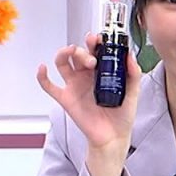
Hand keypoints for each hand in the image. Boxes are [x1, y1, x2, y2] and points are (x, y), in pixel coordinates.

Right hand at [37, 32, 142, 154]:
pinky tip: (43, 68)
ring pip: (63, 63)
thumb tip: (130, 55)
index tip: (98, 39)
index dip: (94, 42)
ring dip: (65, 54)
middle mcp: (86, 76)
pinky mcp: (66, 99)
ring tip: (72, 53)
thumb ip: (133, 73)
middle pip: (77, 54)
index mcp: (101, 72)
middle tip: (92, 59)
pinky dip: (42, 76)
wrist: (113, 137)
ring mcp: (74, 86)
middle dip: (82, 51)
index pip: (94, 50)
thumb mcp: (133, 92)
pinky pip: (49, 86)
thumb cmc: (122, 115)